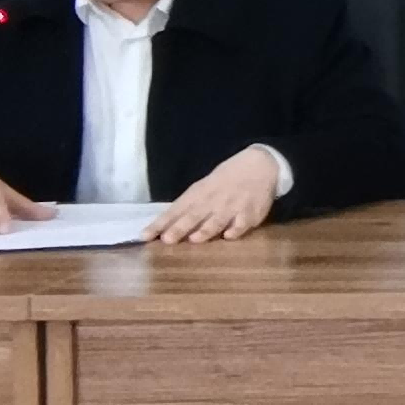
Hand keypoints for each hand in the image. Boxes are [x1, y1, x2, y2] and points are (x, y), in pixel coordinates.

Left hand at [147, 145, 283, 244]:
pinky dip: (236, 229)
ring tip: (195, 239)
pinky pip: (242, 222)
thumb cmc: (227, 179)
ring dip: (206, 229)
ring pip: (217, 219)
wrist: (260, 164)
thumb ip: (189, 207)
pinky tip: (229, 236)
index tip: (144, 235)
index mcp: (199, 193)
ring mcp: (232, 206)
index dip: (160, 223)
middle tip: (166, 240)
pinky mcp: (250, 212)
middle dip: (180, 227)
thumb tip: (166, 226)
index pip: (176, 210)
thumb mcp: (205, 187)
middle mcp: (213, 200)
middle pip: (194, 216)